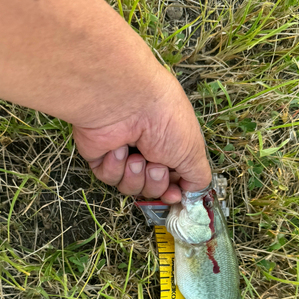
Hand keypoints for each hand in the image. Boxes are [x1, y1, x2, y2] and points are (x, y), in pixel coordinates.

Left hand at [73, 70, 210, 203]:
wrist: (127, 103)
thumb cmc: (165, 120)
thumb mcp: (193, 152)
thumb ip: (198, 178)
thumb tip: (193, 193)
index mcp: (171, 146)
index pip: (172, 181)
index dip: (172, 192)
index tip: (173, 195)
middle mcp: (147, 150)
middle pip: (151, 189)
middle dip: (155, 183)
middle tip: (155, 167)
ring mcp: (123, 154)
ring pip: (130, 187)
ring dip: (135, 177)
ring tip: (136, 158)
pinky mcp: (100, 156)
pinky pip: (109, 178)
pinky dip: (115, 168)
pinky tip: (118, 149)